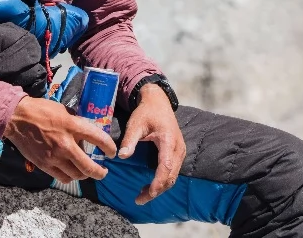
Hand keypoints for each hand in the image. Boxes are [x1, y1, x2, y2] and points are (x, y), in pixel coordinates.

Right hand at [3, 96, 116, 183]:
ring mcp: (54, 157)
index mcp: (72, 126)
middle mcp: (65, 144)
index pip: (99, 139)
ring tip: (87, 172)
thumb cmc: (42, 111)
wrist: (18, 118)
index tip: (112, 152)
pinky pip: (63, 178)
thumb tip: (88, 136)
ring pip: (77, 175)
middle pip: (89, 167)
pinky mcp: (44, 165)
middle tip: (104, 171)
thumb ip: (77, 124)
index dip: (110, 148)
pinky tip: (72, 173)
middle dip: (101, 172)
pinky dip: (70, 177)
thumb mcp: (65, 112)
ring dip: (85, 175)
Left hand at [119, 83, 184, 204]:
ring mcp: (180, 151)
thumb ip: (129, 140)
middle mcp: (178, 148)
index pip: (166, 166)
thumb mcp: (135, 124)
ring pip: (173, 176)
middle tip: (139, 200)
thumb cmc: (146, 112)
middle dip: (156, 190)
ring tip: (142, 196)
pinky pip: (173, 172)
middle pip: (171, 176)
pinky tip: (150, 186)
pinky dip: (163, 181)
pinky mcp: (177, 153)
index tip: (147, 193)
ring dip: (159, 188)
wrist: (158, 102)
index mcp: (168, 140)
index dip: (158, 182)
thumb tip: (122, 156)